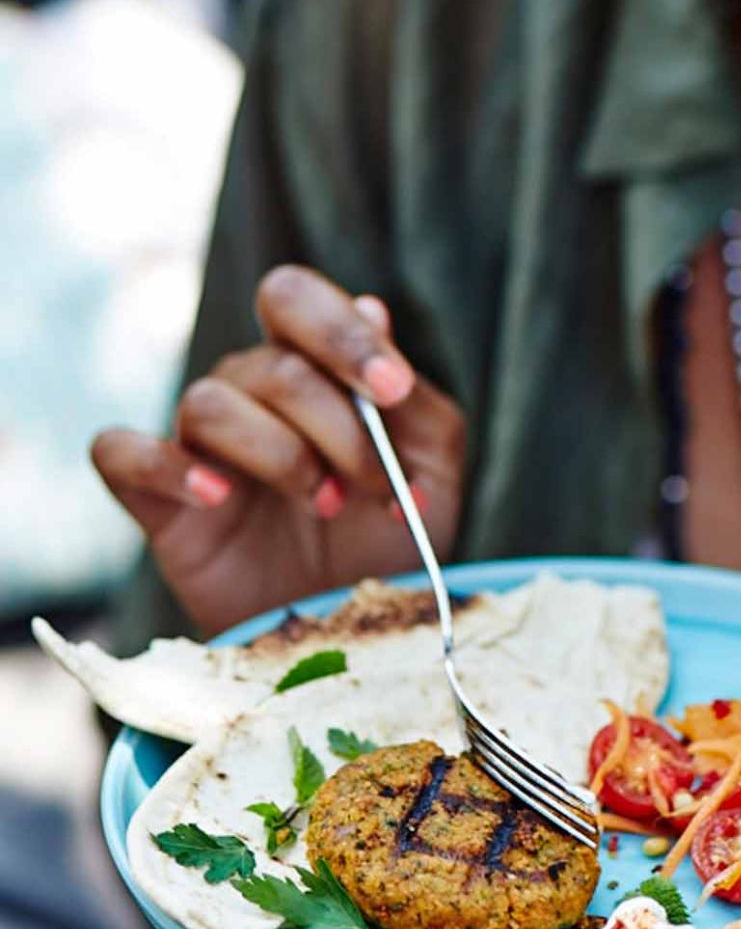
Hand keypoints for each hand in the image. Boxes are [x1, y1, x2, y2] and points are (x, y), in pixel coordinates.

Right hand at [92, 266, 466, 634]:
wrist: (348, 628)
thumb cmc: (389, 543)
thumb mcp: (433, 473)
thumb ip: (416, 401)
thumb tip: (370, 309)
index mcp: (311, 370)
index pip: (293, 299)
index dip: (341, 332)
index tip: (391, 390)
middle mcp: (249, 395)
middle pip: (270, 364)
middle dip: (336, 425)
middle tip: (375, 488)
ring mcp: (199, 445)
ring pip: (209, 403)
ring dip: (281, 455)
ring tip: (327, 506)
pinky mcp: (156, 500)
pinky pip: (119, 452)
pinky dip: (166, 466)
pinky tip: (218, 496)